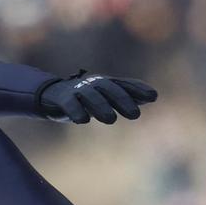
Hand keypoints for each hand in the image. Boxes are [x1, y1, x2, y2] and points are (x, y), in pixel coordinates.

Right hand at [38, 72, 157, 124]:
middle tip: (135, 115)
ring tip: (111, 119)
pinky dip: (75, 110)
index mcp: (105, 83)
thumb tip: (153, 96)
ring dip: (101, 106)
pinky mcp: (62, 99)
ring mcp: (77, 91)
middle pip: (109, 89)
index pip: (124, 85)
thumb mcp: (106, 95)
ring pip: (90, 96)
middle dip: (122, 100)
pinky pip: (69, 104)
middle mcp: (92, 84)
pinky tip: (82, 120)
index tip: (153, 97)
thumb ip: (127, 95)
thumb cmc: (85, 96)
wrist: (52, 94)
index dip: (138, 90)